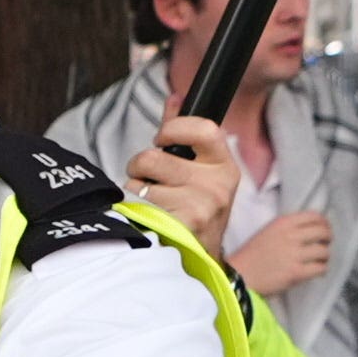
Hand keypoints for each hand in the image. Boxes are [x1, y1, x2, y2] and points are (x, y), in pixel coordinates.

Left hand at [125, 118, 242, 254]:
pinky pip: (137, 207)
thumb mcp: (200, 171)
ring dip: (134, 191)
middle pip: (154, 158)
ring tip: (149, 202)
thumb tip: (175, 98)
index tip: (161, 139)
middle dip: (140, 166)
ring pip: (139, 184)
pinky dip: (133, 210)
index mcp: (224, 167)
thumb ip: (185, 133)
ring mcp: (200, 209)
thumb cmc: (195, 208)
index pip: (204, 128)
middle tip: (147, 178)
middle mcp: (217, 187)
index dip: (173, 127)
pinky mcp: (180, 229)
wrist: (201, 258)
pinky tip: (148, 218)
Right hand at [230, 207, 335, 298]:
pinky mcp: (296, 272)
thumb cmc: (251, 254)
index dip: (324, 224)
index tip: (323, 231)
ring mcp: (295, 254)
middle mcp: (291, 235)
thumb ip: (288, 228)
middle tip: (323, 246)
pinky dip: (321, 270)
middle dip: (327, 240)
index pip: (315, 216)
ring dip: (324, 257)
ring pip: (324, 251)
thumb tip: (312, 229)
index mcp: (284, 222)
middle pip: (323, 232)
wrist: (238, 275)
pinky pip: (321, 268)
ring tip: (318, 261)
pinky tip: (315, 272)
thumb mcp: (268, 231)